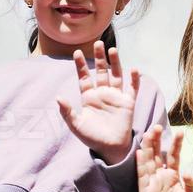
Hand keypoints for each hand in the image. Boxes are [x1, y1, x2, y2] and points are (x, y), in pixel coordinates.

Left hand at [59, 42, 139, 164]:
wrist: (110, 148)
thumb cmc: (92, 138)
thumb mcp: (76, 125)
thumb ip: (67, 112)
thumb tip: (58, 97)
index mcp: (89, 97)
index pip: (84, 77)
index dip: (81, 65)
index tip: (77, 52)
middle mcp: (102, 94)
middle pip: (101, 71)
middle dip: (100, 58)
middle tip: (98, 43)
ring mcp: (116, 97)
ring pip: (116, 75)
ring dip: (115, 63)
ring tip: (113, 50)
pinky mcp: (128, 103)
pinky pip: (132, 88)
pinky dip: (134, 79)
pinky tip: (134, 69)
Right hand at [136, 125, 192, 191]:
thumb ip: (192, 185)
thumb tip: (190, 172)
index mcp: (173, 175)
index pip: (173, 156)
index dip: (175, 145)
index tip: (180, 132)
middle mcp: (161, 175)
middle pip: (157, 154)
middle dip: (157, 140)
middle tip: (157, 126)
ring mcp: (152, 181)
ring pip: (148, 161)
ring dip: (148, 147)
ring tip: (148, 133)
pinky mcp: (144, 190)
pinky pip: (142, 175)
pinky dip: (141, 164)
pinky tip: (140, 153)